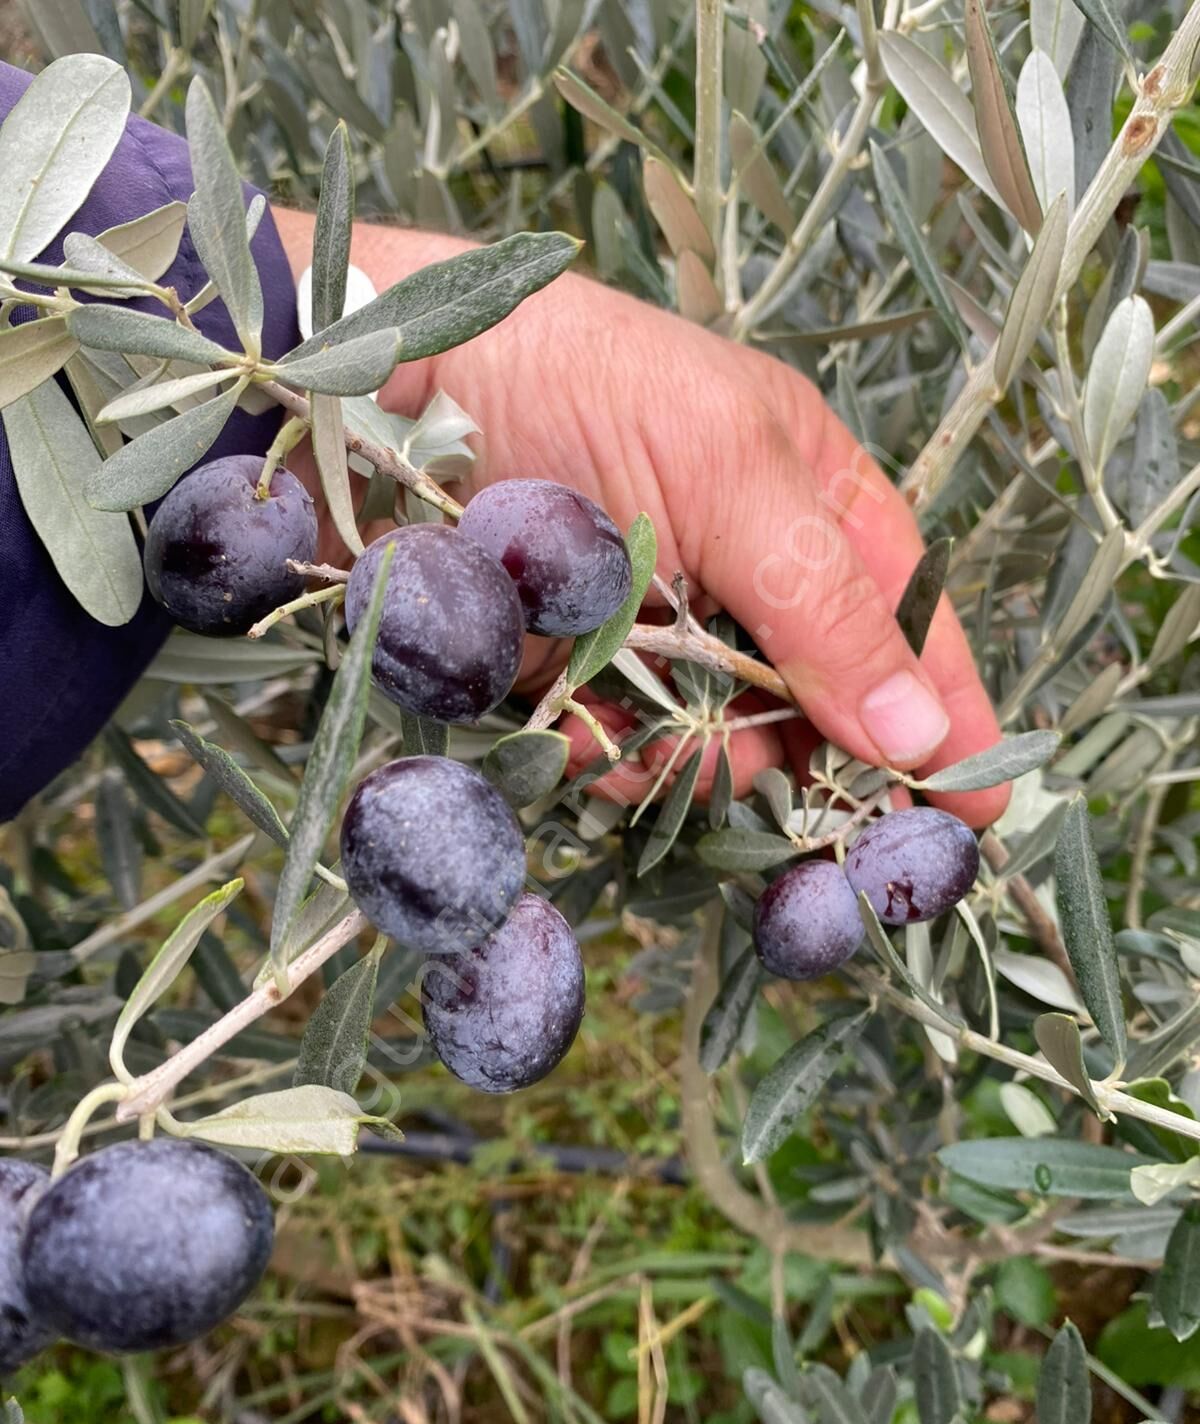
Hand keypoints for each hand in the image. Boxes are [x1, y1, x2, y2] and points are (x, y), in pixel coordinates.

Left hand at [275, 216, 1007, 829]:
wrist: (374, 390)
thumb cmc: (568, 381)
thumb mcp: (727, 474)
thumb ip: (826, 608)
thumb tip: (923, 734)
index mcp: (809, 500)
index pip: (908, 621)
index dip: (946, 712)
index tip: (980, 802)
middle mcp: (742, 571)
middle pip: (817, 707)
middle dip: (810, 763)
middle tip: (813, 821)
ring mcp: (656, 628)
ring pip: (719, 746)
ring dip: (698, 768)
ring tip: (650, 749)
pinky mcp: (572, 669)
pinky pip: (620, 749)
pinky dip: (609, 760)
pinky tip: (584, 741)